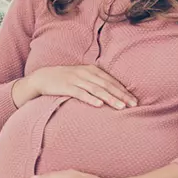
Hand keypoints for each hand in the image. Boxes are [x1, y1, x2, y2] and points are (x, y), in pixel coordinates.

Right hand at [12, 65, 137, 109]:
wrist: (43, 77)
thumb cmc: (65, 79)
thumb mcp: (82, 77)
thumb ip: (96, 82)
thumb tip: (113, 92)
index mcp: (92, 70)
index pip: (111, 81)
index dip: (123, 91)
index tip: (134, 101)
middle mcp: (86, 73)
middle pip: (107, 85)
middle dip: (121, 95)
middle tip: (133, 105)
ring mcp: (76, 80)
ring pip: (96, 90)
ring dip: (110, 98)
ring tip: (121, 107)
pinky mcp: (66, 87)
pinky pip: (81, 93)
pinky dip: (91, 99)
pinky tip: (99, 105)